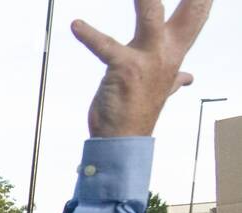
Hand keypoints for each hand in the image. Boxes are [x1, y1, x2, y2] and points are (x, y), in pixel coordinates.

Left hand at [73, 0, 211, 137]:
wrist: (123, 138)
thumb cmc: (138, 110)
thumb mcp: (161, 89)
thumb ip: (174, 79)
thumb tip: (187, 78)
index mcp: (175, 53)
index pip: (196, 17)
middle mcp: (166, 53)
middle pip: (190, 14)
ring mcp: (146, 59)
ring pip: (151, 18)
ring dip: (146, 0)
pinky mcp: (123, 68)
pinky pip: (105, 46)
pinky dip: (89, 35)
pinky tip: (76, 25)